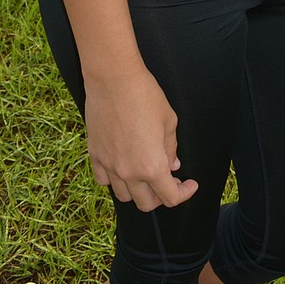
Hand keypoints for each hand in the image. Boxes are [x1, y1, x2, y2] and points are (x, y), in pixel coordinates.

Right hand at [84, 64, 198, 211]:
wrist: (113, 79)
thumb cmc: (145, 96)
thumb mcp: (169, 120)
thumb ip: (171, 148)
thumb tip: (172, 165)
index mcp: (152, 166)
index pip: (170, 197)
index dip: (183, 194)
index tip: (189, 185)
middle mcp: (129, 172)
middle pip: (146, 204)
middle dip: (161, 197)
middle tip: (169, 182)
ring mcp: (109, 166)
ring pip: (124, 196)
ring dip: (138, 191)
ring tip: (145, 176)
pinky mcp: (95, 156)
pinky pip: (103, 180)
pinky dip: (115, 180)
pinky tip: (123, 168)